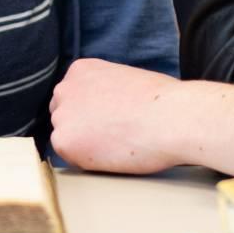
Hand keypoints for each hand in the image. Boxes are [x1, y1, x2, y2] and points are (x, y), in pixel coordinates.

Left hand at [48, 58, 233, 175]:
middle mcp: (65, 88)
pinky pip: (69, 158)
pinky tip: (111, 155)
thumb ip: (106, 92)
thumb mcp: (126, 80)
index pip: (73, 98)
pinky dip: (87, 162)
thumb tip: (104, 110)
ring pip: (66, 138)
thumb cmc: (162, 102)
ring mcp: (62, 114)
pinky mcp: (64, 141)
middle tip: (112, 138)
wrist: (171, 118)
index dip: (91, 114)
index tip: (109, 123)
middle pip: (64, 116)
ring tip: (116, 146)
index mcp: (81, 70)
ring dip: (85, 146)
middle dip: (83, 128)